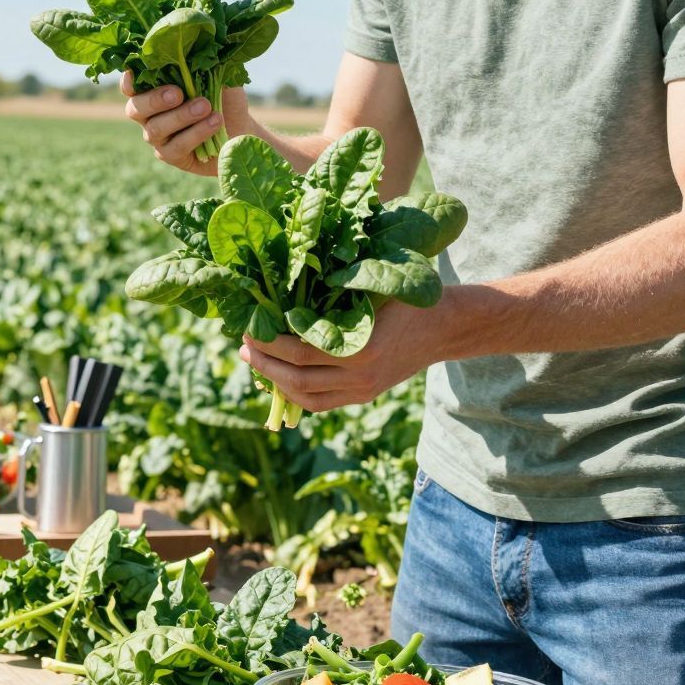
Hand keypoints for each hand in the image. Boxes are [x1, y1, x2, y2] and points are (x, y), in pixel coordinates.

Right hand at [122, 72, 251, 175]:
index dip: (128, 81)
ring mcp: (158, 137)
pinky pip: (176, 147)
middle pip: (135, 109)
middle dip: (155, 100)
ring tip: (206, 106)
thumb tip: (196, 48)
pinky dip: (196, 133)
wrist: (242, 128)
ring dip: (181, 116)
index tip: (134, 74)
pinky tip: (214, 123)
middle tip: (177, 93)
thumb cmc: (224, 99)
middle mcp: (149, 115)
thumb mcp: (217, 77)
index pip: (131, 87)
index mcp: (154, 91)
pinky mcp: (171, 156)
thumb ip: (203, 65)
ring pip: (155, 129)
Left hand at [241, 301, 447, 413]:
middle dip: (262, 364)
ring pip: (304, 398)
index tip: (249, 327)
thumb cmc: (404, 297)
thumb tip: (284, 280)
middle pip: (295, 378)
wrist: (441, 328)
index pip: (298, 351)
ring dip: (274, 381)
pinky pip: (320, 404)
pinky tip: (279, 377)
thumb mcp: (372, 286)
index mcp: (360, 347)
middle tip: (243, 347)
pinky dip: (294, 394)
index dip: (268, 343)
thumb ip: (335, 289)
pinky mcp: (363, 396)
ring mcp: (361, 390)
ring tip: (255, 363)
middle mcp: (359, 375)